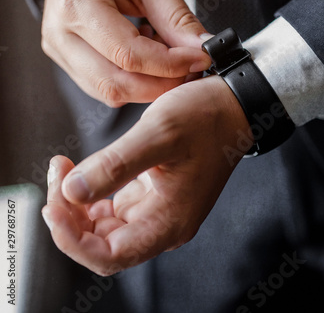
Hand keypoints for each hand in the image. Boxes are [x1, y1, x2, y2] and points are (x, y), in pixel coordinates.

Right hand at [42, 0, 209, 106]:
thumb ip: (177, 18)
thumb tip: (201, 48)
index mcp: (78, 5)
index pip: (130, 56)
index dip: (172, 65)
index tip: (201, 58)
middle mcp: (60, 33)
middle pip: (116, 85)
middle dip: (161, 83)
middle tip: (191, 66)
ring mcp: (58, 46)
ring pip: (108, 91)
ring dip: (146, 84)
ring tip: (167, 55)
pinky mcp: (65, 54)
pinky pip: (101, 83)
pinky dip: (131, 78)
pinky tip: (145, 54)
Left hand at [42, 76, 252, 275]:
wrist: (230, 107)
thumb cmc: (205, 119)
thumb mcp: (159, 133)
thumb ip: (115, 165)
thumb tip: (71, 193)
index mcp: (168, 221)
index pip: (109, 255)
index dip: (73, 240)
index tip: (53, 204)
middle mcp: (162, 224)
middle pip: (101, 244)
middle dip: (70, 217)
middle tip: (57, 175)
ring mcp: (157, 210)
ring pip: (103, 227)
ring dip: (76, 205)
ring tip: (63, 170)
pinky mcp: (152, 194)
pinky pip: (112, 208)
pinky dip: (91, 194)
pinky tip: (82, 172)